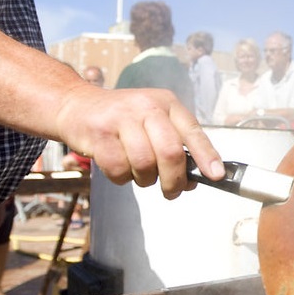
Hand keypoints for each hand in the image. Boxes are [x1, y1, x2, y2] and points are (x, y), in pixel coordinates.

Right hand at [54, 84, 223, 198]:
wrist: (77, 105)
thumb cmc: (121, 118)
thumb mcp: (153, 119)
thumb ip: (175, 143)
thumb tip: (197, 176)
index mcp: (166, 103)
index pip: (193, 131)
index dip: (207, 156)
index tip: (216, 175)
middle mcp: (146, 106)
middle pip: (170, 152)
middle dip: (175, 179)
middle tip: (172, 191)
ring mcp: (121, 118)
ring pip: (145, 164)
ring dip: (145, 179)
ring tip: (140, 174)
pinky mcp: (99, 134)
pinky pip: (119, 169)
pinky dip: (122, 178)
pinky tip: (119, 168)